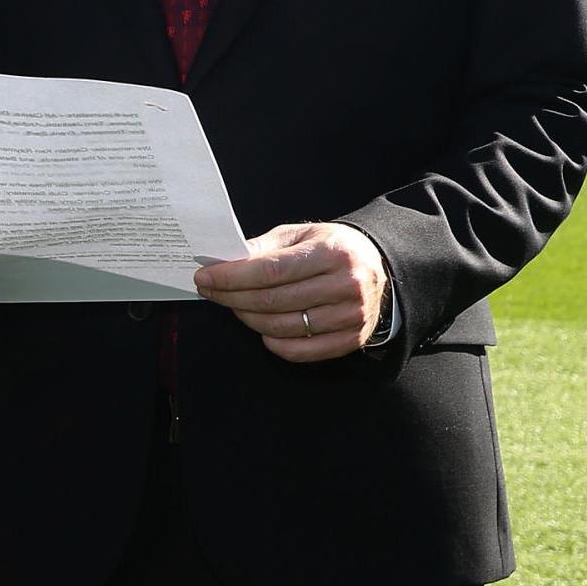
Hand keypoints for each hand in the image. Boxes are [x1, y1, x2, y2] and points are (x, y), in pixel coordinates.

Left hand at [194, 222, 389, 363]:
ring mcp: (350, 315)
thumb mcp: (304, 235)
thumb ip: (266, 247)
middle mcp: (346, 285)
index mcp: (334, 252)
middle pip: (272, 301)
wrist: (381, 268)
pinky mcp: (350, 339)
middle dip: (232, 297)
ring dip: (249, 319)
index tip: (205, 277)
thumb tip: (225, 261)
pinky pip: (299, 351)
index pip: (270, 271)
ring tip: (237, 306)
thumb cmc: (335, 249)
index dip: (232, 277)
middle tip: (212, 292)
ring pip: (281, 327)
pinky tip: (264, 328)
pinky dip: (273, 343)